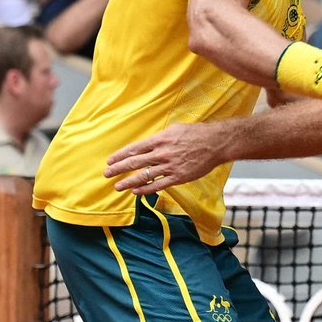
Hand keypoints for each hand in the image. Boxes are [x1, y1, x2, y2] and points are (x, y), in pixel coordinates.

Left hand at [105, 123, 219, 193]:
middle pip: (135, 162)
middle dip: (118, 169)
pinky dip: (146, 189)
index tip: (110, 161)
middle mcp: (162, 153)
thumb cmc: (196, 134)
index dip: (120, 155)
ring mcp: (169, 166)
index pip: (134, 148)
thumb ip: (160, 138)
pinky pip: (158, 185)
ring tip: (117, 186)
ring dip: (128, 181)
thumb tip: (149, 144)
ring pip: (144, 176)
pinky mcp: (178, 177)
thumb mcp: (175, 129)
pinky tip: (136, 192)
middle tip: (107, 174)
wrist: (215, 143)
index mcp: (160, 140)